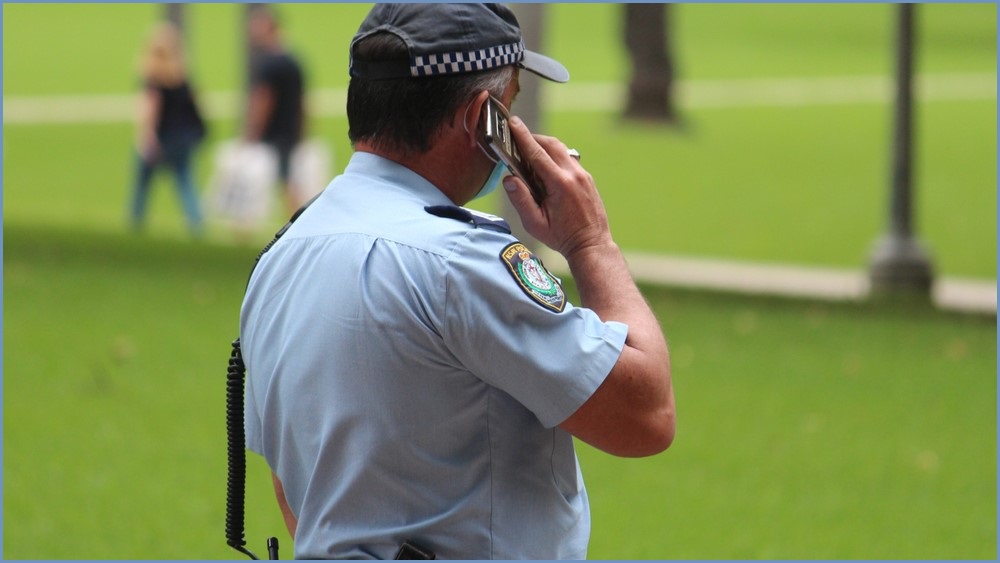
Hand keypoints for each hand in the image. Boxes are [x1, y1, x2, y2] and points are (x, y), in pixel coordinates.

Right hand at [502, 116, 613, 258]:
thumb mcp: (535, 224)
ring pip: (561, 150)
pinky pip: (569, 159)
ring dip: (544, 147)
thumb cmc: (562, 237)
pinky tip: (545, 170)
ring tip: (529, 154)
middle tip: (516, 138)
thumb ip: (520, 200)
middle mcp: (574, 174)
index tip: (513, 123)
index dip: (522, 136)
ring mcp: (584, 175)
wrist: (592, 245)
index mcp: (560, 184)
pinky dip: (555, 157)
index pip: (537, 153)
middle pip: (550, 144)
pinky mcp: (587, 179)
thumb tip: (508, 179)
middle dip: (532, 138)